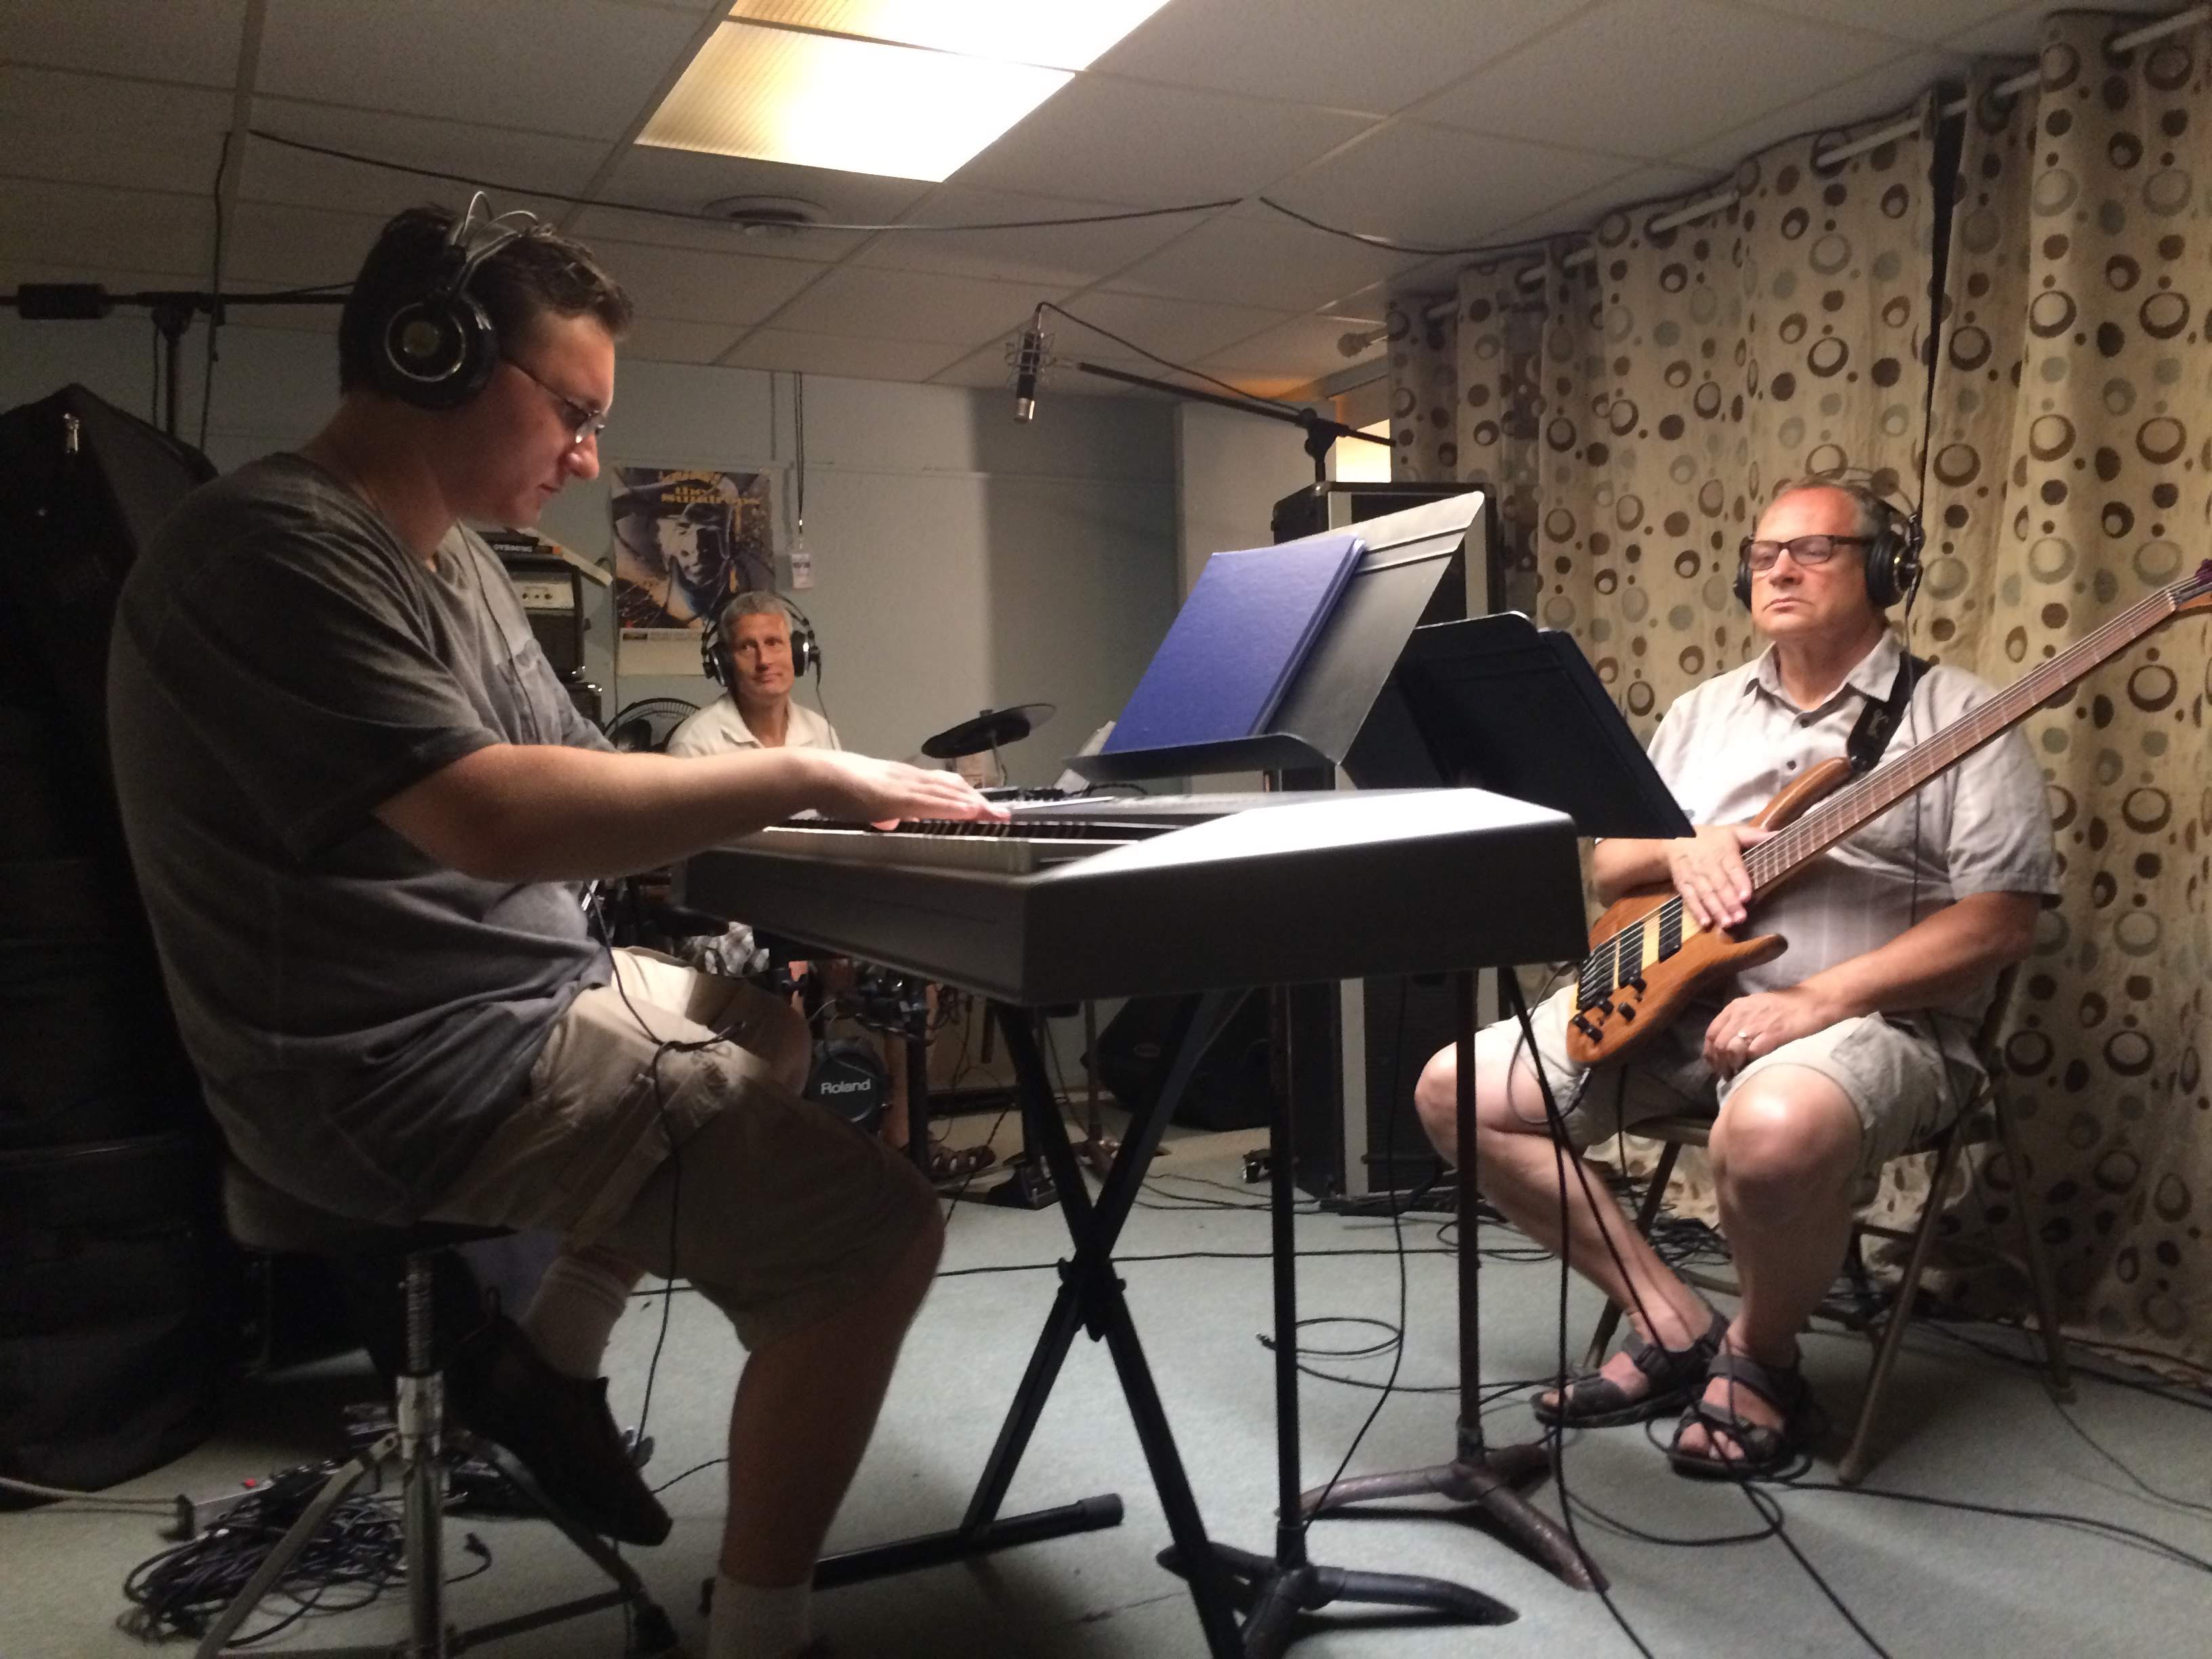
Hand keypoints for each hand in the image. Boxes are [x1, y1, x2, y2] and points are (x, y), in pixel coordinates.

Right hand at [807, 752, 1009, 827]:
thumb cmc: (836, 788)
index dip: (965, 795)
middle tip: (1002, 814)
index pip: (942, 786)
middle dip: (980, 801)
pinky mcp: (899, 795)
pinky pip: (934, 801)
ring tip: (997, 815)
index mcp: (903, 779)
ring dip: (976, 804)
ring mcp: (906, 784)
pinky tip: (972, 811)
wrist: (818, 775)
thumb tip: (889, 821)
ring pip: (949, 792)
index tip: (984, 807)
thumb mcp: (866, 802)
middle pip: (953, 787)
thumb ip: (880, 810)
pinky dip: (956, 806)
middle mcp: (910, 777)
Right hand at [1665, 822, 1775, 930]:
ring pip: (1706, 894)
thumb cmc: (1710, 838)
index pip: (1733, 868)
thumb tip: (1778, 835)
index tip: (1746, 896)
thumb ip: (1755, 836)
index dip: (1739, 882)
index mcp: (1723, 852)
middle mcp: (1708, 865)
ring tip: (1727, 923)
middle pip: (1720, 885)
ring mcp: (1694, 876)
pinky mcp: (1683, 885)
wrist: (1675, 839)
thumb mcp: (1732, 832)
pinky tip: (1706, 923)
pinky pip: (1689, 899)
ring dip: (1716, 910)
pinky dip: (1697, 911)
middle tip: (1741, 918)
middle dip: (1730, 902)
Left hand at [1702, 986, 1840, 1076]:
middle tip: (1726, 1075)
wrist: (1811, 1002)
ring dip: (1731, 1066)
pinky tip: (1751, 1070)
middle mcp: (1742, 1015)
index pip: (1711, 1034)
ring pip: (1731, 1049)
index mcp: (1735, 1008)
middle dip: (1720, 1064)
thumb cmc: (1782, 1007)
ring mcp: (1757, 1024)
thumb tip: (1724, 1046)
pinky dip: (1748, 1064)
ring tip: (1736, 1075)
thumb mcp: (1753, 1007)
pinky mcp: (1774, 1034)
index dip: (1710, 1053)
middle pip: (1719, 1045)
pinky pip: (1752, 1052)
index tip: (1715, 1066)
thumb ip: (1737, 1022)